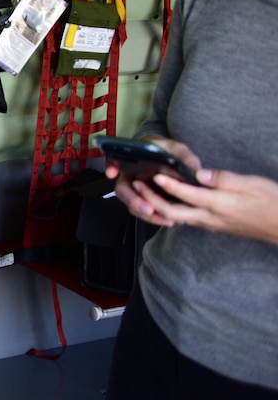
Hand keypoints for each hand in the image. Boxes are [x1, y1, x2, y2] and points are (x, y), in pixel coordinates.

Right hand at [104, 136, 201, 226]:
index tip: (112, 172)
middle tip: (148, 208)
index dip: (111, 166)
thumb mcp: (176, 149)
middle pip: (124, 190)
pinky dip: (155, 218)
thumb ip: (184, 156)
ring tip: (163, 219)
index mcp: (133, 160)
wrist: (170, 162)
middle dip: (134, 200)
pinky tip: (169, 221)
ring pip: (133, 204)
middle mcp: (130, 177)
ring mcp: (137, 191)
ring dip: (145, 213)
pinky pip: (145, 212)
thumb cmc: (168, 152)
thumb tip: (195, 168)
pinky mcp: (147, 201)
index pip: (115, 161)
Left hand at [148, 168, 277, 244]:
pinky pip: (185, 219)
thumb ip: (224, 179)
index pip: (187, 195)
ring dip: (157, 206)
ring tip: (143, 191)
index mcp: (220, 205)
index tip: (155, 174)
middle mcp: (210, 218)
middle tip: (136, 184)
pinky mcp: (212, 225)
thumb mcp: (252, 184)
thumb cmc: (272, 203)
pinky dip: (170, 211)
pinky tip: (163, 201)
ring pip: (177, 218)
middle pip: (172, 212)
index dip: (169, 184)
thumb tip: (201, 174)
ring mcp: (210, 223)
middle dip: (151, 199)